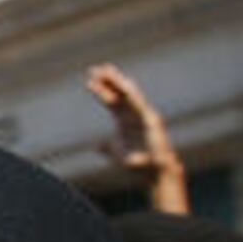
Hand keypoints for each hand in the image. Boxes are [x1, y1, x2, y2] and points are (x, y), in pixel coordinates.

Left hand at [88, 62, 190, 212]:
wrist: (153, 172)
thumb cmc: (137, 163)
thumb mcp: (115, 152)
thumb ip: (106, 147)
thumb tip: (96, 146)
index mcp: (124, 120)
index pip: (111, 101)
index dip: (101, 90)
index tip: (89, 80)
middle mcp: (134, 115)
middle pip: (120, 93)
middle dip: (109, 81)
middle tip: (95, 69)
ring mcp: (143, 117)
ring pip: (130, 95)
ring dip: (119, 83)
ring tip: (108, 72)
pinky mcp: (152, 121)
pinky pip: (141, 105)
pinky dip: (133, 95)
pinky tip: (125, 84)